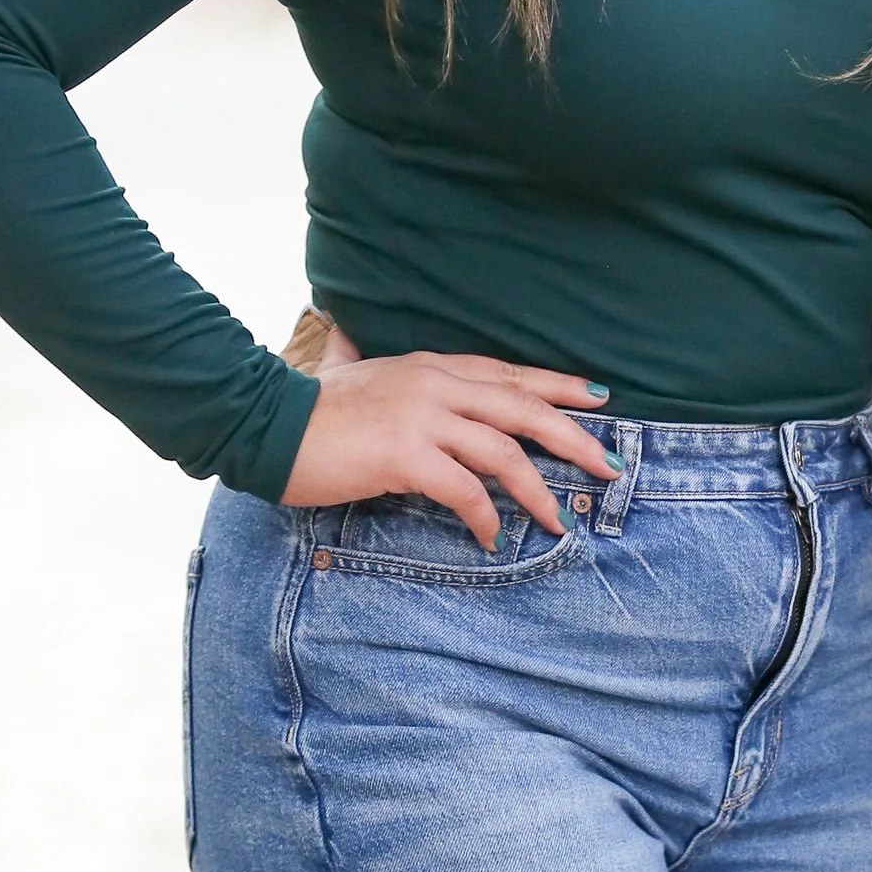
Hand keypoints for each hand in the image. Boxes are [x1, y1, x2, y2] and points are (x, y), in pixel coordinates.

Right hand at [280, 349, 612, 546]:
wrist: (262, 422)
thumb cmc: (306, 406)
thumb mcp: (346, 370)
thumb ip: (357, 353)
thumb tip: (343, 333)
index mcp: (430, 366)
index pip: (509, 374)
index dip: (558, 386)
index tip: (599, 397)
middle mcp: (435, 385)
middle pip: (524, 408)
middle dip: (574, 438)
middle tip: (608, 466)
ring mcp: (422, 419)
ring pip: (504, 453)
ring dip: (538, 491)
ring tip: (558, 521)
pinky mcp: (404, 455)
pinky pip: (464, 490)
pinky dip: (485, 517)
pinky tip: (492, 538)